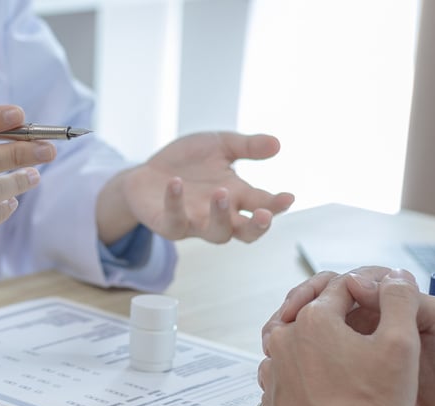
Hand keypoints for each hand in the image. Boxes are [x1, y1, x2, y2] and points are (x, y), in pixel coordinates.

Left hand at [95, 132, 293, 244]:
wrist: (147, 174)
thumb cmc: (188, 163)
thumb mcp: (219, 146)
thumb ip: (247, 146)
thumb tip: (277, 143)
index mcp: (237, 196)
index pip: (263, 205)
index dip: (277, 205)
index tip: (288, 197)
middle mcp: (219, 214)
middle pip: (246, 233)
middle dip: (257, 227)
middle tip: (264, 215)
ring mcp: (195, 222)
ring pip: (216, 233)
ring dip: (220, 216)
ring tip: (221, 193)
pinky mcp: (169, 225)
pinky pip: (175, 221)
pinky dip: (175, 203)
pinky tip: (176, 183)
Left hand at [259, 269, 420, 405]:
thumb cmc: (373, 405)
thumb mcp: (401, 344)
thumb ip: (400, 301)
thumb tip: (395, 276)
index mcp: (315, 319)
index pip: (341, 288)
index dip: (364, 289)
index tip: (378, 298)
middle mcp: (285, 339)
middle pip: (309, 309)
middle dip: (332, 310)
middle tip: (354, 316)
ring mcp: (273, 369)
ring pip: (290, 339)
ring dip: (310, 337)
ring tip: (335, 346)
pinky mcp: (270, 397)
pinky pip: (281, 370)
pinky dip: (297, 367)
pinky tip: (318, 377)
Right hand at [275, 266, 434, 405]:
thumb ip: (407, 298)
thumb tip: (357, 281)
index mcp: (386, 306)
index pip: (344, 283)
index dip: (320, 288)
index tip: (308, 302)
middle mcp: (366, 325)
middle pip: (319, 305)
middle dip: (296, 308)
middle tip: (282, 322)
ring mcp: (354, 353)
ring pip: (311, 335)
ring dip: (289, 336)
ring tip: (274, 345)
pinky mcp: (349, 380)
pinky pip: (314, 367)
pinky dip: (294, 364)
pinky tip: (282, 370)